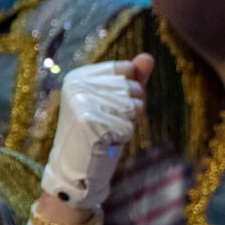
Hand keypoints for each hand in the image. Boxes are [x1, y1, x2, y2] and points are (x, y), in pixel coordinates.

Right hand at [42, 55, 149, 216]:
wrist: (76, 168)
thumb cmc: (99, 132)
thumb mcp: (117, 101)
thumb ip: (133, 79)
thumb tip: (148, 56)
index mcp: (79, 76)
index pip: (126, 68)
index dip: (130, 90)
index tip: (111, 105)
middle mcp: (76, 85)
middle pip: (133, 86)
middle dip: (132, 108)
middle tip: (109, 121)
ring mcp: (81, 102)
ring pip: (133, 105)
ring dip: (128, 122)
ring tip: (108, 130)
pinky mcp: (89, 121)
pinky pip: (128, 124)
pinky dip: (123, 136)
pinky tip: (106, 141)